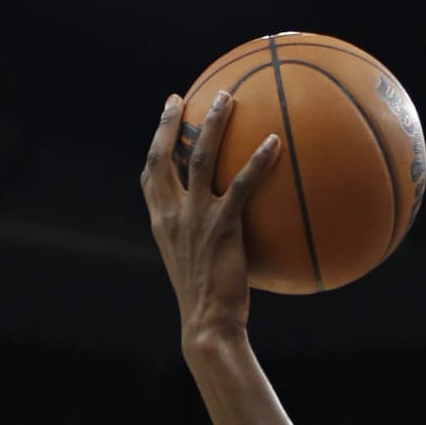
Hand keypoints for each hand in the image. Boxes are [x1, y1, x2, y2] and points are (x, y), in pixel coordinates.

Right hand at [141, 91, 281, 344]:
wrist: (207, 326)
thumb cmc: (207, 306)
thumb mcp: (195, 267)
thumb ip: (200, 241)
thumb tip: (224, 232)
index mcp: (161, 223)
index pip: (150, 176)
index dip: (156, 144)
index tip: (165, 120)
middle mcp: (173, 214)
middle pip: (165, 155)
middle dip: (170, 122)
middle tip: (181, 98)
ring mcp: (196, 218)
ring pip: (202, 156)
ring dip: (214, 124)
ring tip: (227, 98)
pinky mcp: (223, 227)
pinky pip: (242, 184)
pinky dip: (258, 161)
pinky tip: (274, 142)